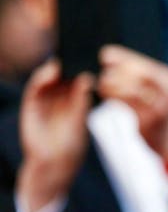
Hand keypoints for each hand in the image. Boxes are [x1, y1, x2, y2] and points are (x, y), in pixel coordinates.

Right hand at [16, 60, 92, 211]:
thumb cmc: (72, 142)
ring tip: (65, 58)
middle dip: (70, 60)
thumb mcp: (80, 118)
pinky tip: (51, 71)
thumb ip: (82, 99)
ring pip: (49, 76)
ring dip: (56, 66)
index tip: (92, 51)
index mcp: (74, 96)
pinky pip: (35, 87)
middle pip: (64, 71)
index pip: (78, 74)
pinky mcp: (31, 104)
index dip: (83, 62)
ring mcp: (45, 99)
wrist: (55, 163)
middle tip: (78, 47)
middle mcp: (59, 95)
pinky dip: (41, 77)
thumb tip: (88, 77)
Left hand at [97, 45, 167, 159]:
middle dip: (116, 71)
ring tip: (102, 83)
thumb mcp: (153, 83)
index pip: (143, 64)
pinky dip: (112, 97)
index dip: (122, 57)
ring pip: (130, 89)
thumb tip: (106, 53)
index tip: (104, 55)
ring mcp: (158, 107)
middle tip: (104, 74)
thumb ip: (134, 68)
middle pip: (137, 75)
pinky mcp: (147, 121)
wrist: (166, 134)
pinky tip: (105, 93)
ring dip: (111, 84)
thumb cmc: (154, 103)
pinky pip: (125, 105)